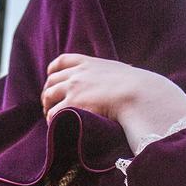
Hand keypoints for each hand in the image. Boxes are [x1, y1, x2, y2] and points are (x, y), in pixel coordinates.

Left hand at [42, 53, 185, 153]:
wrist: (138, 94)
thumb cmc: (137, 87)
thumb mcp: (123, 72)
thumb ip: (116, 73)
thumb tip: (130, 75)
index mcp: (89, 63)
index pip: (63, 61)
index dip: (53, 70)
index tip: (50, 76)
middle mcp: (78, 73)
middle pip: (52, 80)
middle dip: (48, 91)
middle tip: (49, 104)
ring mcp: (73, 87)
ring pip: (48, 96)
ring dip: (47, 107)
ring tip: (51, 116)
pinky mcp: (72, 103)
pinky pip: (53, 113)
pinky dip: (52, 119)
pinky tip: (56, 125)